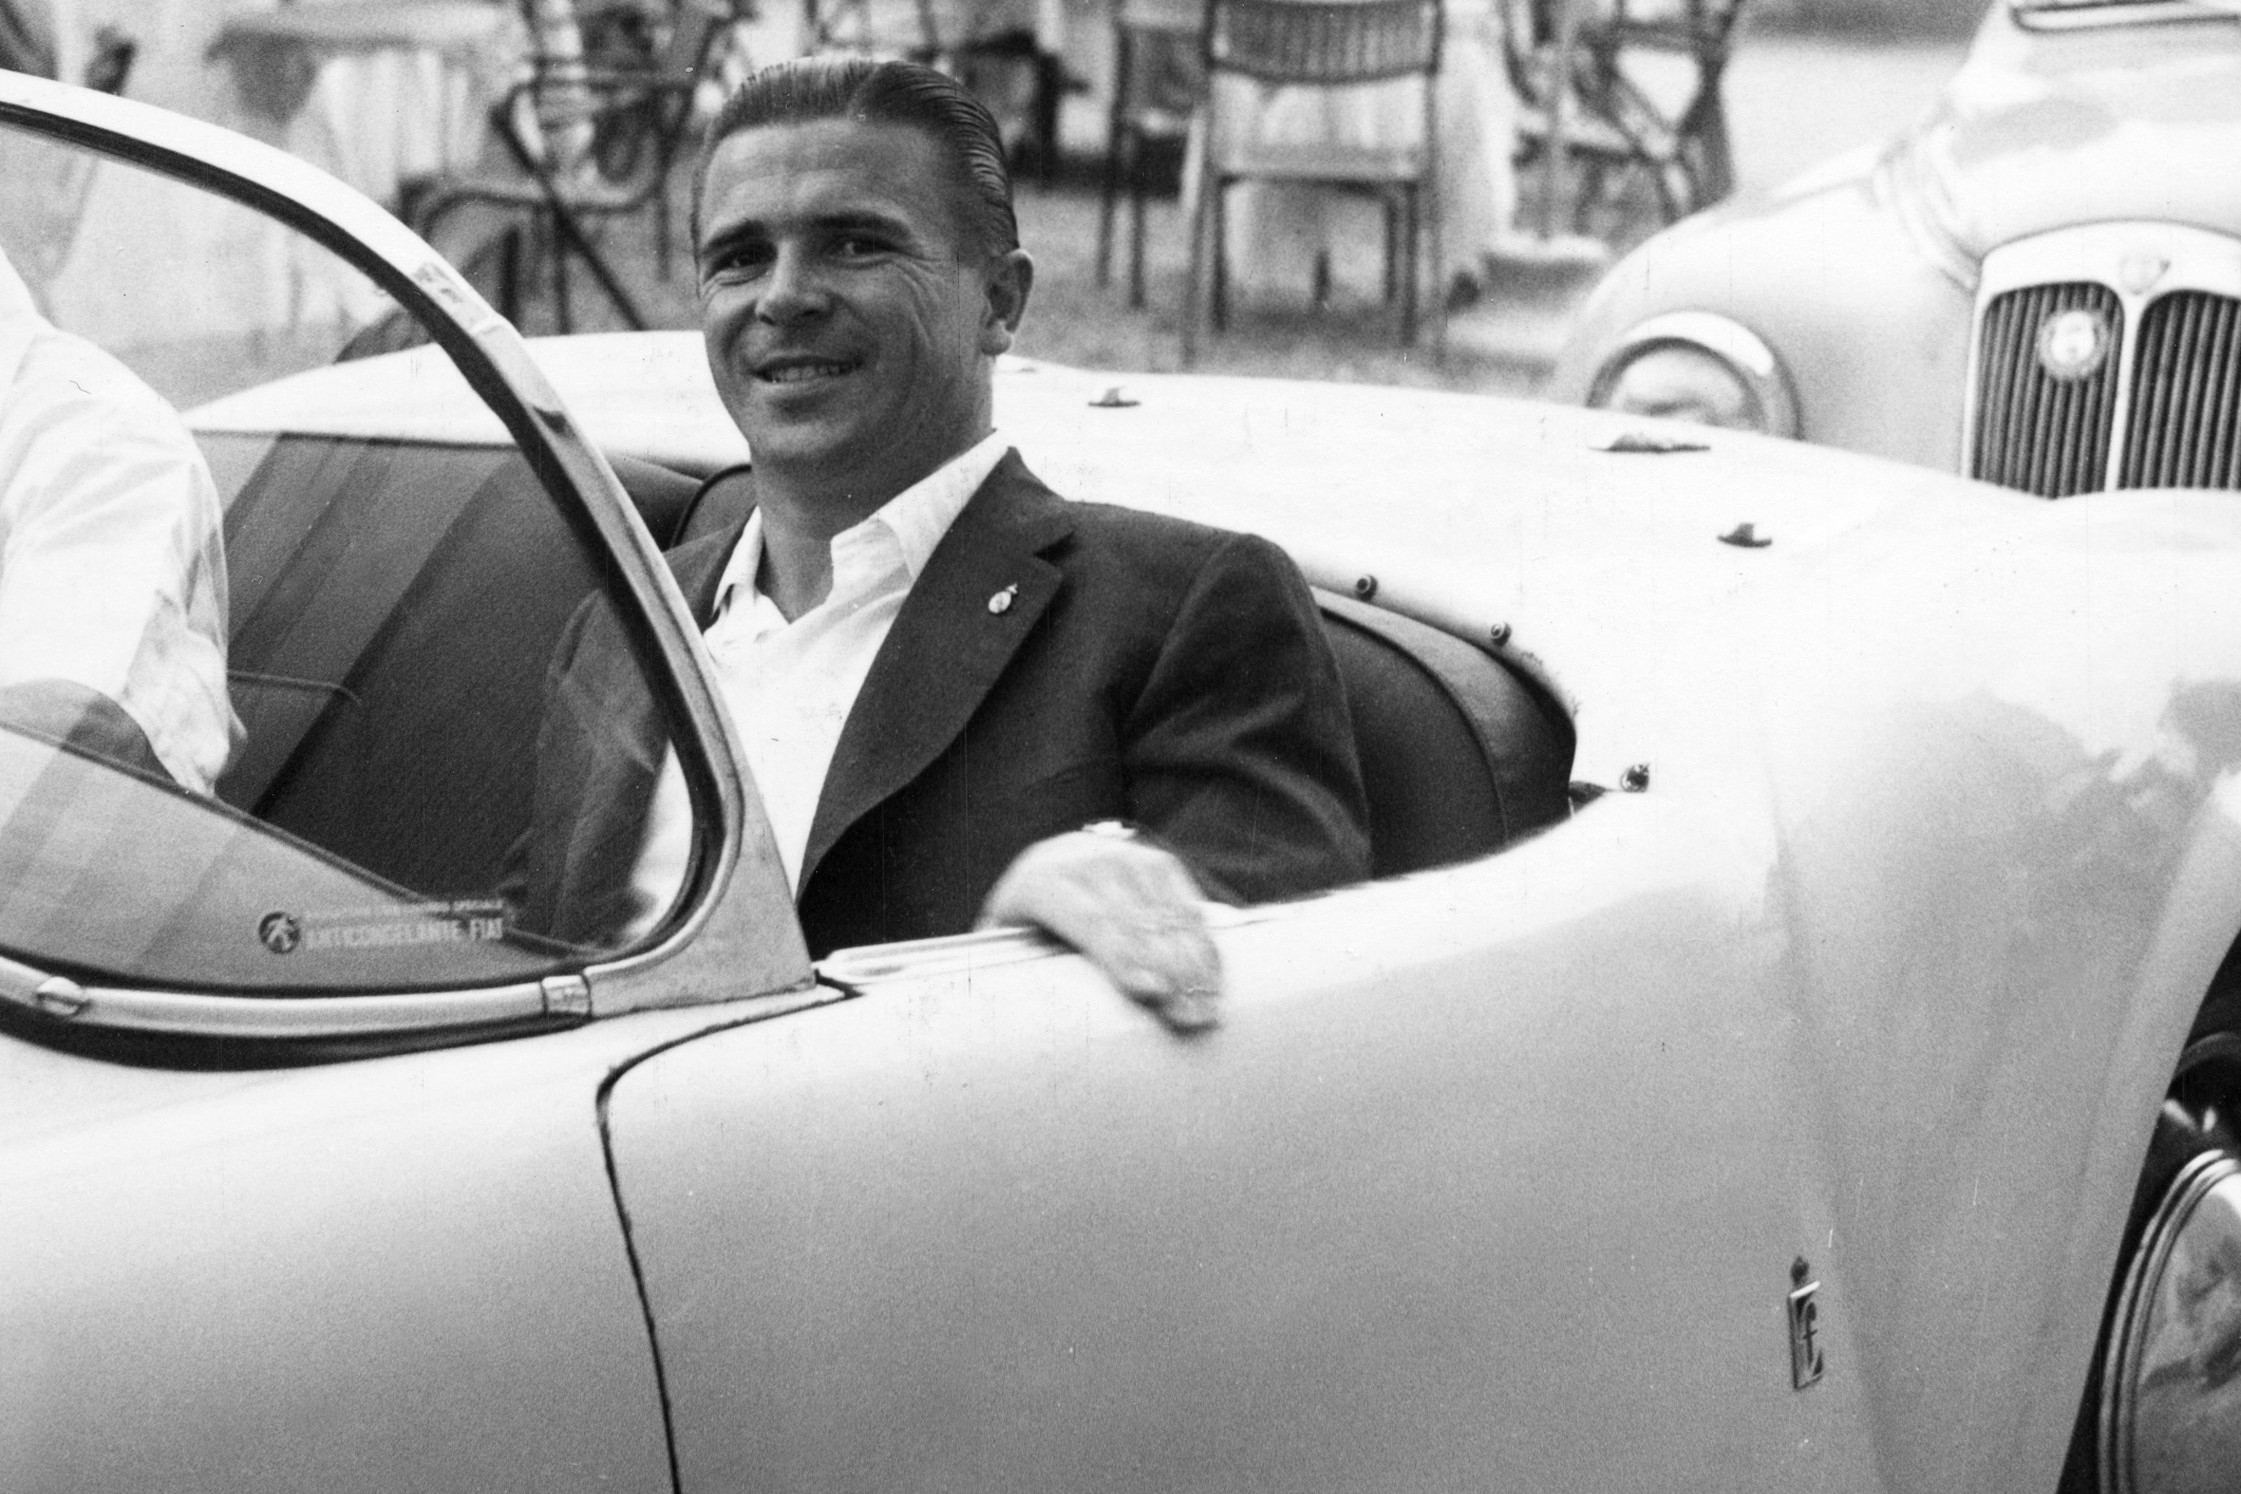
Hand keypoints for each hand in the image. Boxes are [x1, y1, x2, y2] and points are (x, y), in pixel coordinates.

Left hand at [976, 829, 1222, 1031]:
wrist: (1050, 862)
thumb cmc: (1023, 925)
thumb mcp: (1002, 943)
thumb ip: (1000, 974)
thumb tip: (998, 1029)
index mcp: (1043, 880)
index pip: (1088, 919)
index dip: (1121, 956)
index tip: (1149, 993)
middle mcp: (1087, 861)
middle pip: (1136, 919)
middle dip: (1168, 971)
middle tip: (1189, 1018)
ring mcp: (1128, 857)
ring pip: (1169, 910)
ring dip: (1194, 962)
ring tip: (1207, 1009)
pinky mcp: (1158, 863)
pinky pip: (1189, 903)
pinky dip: (1205, 944)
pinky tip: (1214, 979)